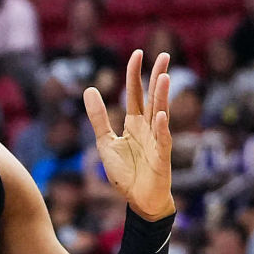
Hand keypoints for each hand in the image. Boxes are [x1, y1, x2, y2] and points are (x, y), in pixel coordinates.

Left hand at [85, 48, 173, 221]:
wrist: (139, 200)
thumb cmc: (126, 173)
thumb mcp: (106, 142)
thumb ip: (99, 117)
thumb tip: (89, 89)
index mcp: (134, 123)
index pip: (135, 93)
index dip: (135, 74)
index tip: (137, 53)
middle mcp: (148, 128)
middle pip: (152, 98)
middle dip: (157, 77)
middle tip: (163, 55)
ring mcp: (157, 141)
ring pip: (160, 114)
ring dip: (162, 97)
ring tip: (164, 76)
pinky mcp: (162, 158)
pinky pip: (163, 140)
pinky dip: (162, 129)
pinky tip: (161, 116)